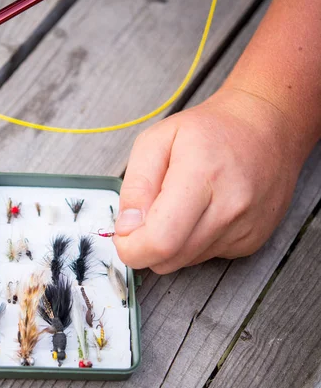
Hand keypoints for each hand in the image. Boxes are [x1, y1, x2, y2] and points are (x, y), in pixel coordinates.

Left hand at [112, 87, 304, 273]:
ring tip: (177, 206)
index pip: (161, 240)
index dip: (132, 248)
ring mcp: (245, 228)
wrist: (265, 126)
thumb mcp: (155, 141)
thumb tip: (127, 228)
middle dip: (144, 247)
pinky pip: (205, 256)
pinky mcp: (252, 240)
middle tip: (142, 219)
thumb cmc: (208, 130)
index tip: (122, 236)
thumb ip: (136, 185)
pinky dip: (191, 241)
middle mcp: (229, 207)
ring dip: (169, 244)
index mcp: (201, 176)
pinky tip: (199, 212)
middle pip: (169, 259)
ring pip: (185, 262)